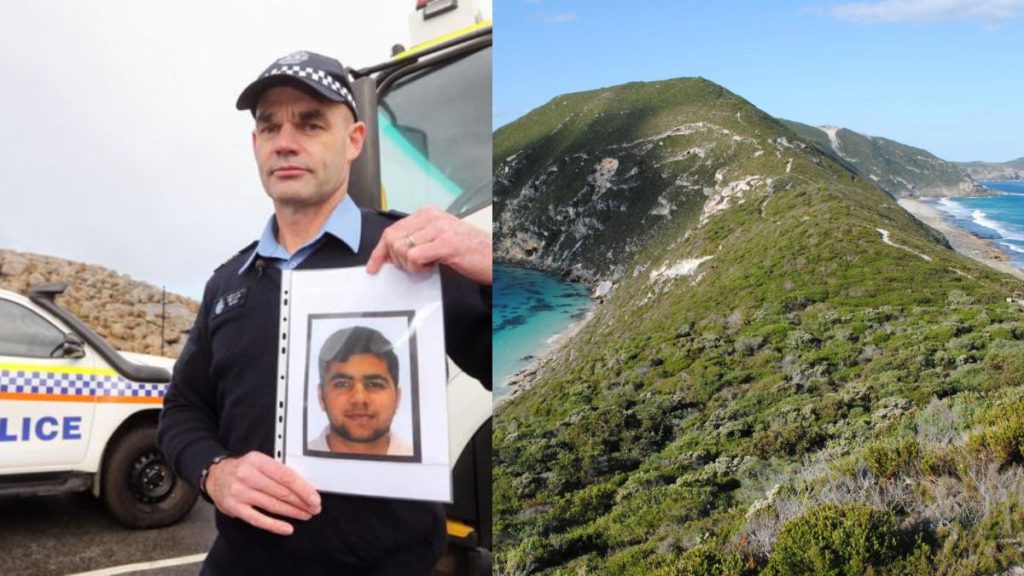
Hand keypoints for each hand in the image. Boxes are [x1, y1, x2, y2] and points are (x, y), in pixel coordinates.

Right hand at [205, 451, 320, 535]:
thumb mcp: (259, 461)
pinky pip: (258, 519)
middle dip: (301, 502)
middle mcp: (247, 475)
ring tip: (305, 515)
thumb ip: (277, 470)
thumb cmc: (242, 469)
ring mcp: (240, 492)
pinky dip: (274, 525)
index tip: (314, 498)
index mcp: (257, 461)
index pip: (286, 476)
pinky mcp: (235, 508)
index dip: (303, 489)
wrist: (214, 475)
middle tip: (313, 508)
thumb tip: (303, 485)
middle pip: (281, 492)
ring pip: (272, 505)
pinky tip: (287, 528)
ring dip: (292, 512)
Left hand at [366, 206, 491, 284]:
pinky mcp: (446, 243)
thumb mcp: (438, 239)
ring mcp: (439, 228)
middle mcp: (431, 216)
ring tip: (427, 266)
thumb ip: (416, 241)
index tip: (374, 266)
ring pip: (402, 248)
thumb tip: (390, 254)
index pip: (393, 229)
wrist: (495, 257)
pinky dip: (418, 268)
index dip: (380, 250)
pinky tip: (432, 267)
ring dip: (410, 265)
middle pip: (393, 238)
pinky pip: (415, 257)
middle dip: (396, 259)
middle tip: (412, 267)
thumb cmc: (468, 251)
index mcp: (428, 213)